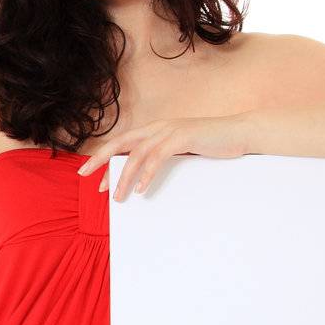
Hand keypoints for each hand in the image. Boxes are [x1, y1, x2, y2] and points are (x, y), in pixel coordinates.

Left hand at [75, 116, 247, 200]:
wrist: (239, 132)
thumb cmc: (212, 145)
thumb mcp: (182, 152)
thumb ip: (163, 158)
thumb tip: (144, 177)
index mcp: (155, 130)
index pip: (122, 143)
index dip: (104, 158)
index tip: (92, 177)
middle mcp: (158, 127)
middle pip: (120, 143)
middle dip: (100, 159)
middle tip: (84, 175)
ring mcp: (170, 131)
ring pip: (137, 154)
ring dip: (124, 177)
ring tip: (118, 196)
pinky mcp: (183, 138)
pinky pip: (158, 157)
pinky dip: (147, 173)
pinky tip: (140, 189)